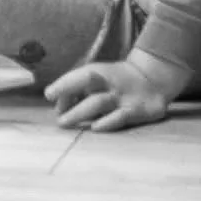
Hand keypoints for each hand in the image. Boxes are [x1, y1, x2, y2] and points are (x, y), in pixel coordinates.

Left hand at [44, 53, 186, 131]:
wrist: (152, 79)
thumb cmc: (115, 81)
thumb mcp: (97, 80)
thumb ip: (78, 91)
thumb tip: (59, 108)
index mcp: (97, 72)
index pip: (76, 75)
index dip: (62, 84)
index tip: (48, 95)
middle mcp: (107, 82)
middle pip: (86, 80)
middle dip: (68, 92)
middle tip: (54, 111)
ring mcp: (121, 97)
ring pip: (98, 102)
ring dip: (79, 112)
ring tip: (64, 122)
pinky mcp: (135, 111)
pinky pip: (120, 116)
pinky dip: (107, 121)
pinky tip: (95, 128)